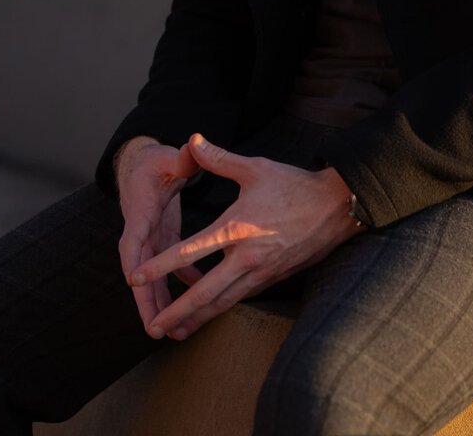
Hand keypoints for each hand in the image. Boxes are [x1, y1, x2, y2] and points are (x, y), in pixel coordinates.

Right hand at [115, 136, 200, 334]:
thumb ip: (181, 157)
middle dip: (145, 301)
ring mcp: (152, 239)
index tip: (134, 282)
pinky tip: (198, 299)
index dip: (133, 261)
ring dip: (161, 304)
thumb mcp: (167, 157)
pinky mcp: (164, 240)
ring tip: (171, 333)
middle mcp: (142, 231)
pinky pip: (172, 268)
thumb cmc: (154, 162)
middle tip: (153, 329)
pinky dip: (184, 283)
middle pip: (140, 272)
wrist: (144, 165)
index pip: (132, 240)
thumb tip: (194, 144)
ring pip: (154, 278)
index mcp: (140, 212)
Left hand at [127, 133, 361, 341]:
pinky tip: (210, 312)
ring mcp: (261, 272)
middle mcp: (246, 257)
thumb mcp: (255, 167)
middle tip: (153, 327)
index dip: (160, 265)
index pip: (191, 251)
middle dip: (176, 312)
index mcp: (236, 228)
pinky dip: (221, 308)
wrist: (337, 207)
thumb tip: (193, 139)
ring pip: (224, 303)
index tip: (136, 277)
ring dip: (198, 318)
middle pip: (205, 293)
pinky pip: (241, 297)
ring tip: (175, 332)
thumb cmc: (294, 186)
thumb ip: (219, 158)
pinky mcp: (273, 278)